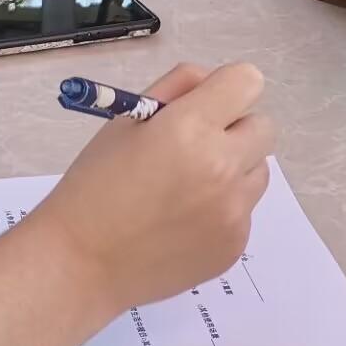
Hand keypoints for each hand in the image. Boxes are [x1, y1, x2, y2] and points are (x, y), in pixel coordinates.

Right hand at [31, 62, 272, 316]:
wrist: (82, 263)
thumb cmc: (94, 185)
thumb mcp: (125, 121)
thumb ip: (174, 89)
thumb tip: (210, 82)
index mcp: (190, 128)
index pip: (247, 81)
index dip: (226, 88)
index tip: (206, 105)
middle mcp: (221, 167)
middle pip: (263, 126)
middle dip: (234, 128)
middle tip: (195, 146)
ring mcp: (233, 211)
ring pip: (258, 169)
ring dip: (234, 168)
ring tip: (188, 186)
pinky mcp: (235, 244)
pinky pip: (244, 210)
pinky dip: (223, 208)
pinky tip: (183, 220)